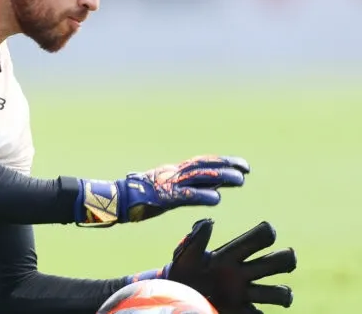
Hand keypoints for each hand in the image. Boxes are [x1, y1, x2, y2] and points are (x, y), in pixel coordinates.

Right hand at [75, 155, 249, 225]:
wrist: (115, 200)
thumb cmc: (135, 197)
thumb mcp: (161, 188)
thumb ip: (179, 187)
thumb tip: (201, 189)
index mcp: (172, 171)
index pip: (201, 162)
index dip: (221, 161)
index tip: (241, 164)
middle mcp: (173, 173)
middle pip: (204, 166)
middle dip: (226, 166)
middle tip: (246, 168)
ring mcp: (168, 184)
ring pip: (199, 178)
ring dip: (220, 178)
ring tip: (240, 180)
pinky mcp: (162, 197)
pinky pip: (185, 196)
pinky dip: (202, 196)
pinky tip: (217, 199)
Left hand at [129, 219, 296, 312]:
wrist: (175, 297)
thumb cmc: (182, 271)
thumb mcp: (186, 255)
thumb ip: (196, 239)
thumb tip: (209, 221)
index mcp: (232, 255)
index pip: (259, 238)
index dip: (267, 232)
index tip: (267, 232)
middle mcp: (243, 273)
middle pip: (279, 261)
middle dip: (287, 258)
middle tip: (280, 261)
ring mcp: (244, 294)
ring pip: (279, 292)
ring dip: (283, 294)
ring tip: (280, 296)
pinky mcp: (241, 311)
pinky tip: (246, 310)